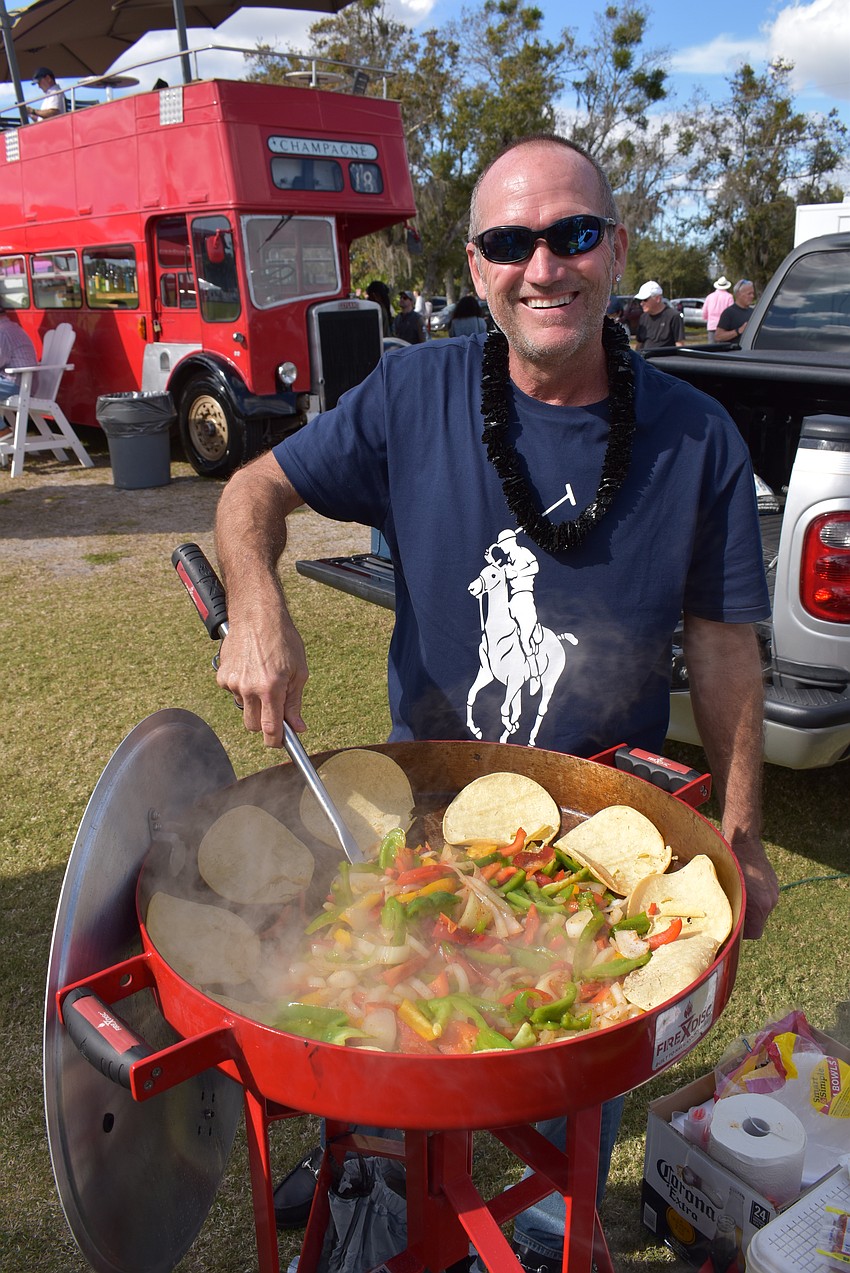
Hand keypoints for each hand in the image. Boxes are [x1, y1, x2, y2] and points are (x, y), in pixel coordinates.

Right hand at [215, 596, 307, 747]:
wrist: (257, 614)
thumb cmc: (283, 639)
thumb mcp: (299, 671)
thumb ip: (295, 702)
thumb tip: (297, 727)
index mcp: (271, 687)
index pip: (269, 728)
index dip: (275, 741)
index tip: (279, 742)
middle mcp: (249, 687)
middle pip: (253, 725)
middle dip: (264, 724)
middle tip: (275, 709)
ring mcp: (233, 682)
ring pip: (243, 708)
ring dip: (254, 703)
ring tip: (264, 678)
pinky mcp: (222, 675)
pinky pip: (233, 692)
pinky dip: (242, 688)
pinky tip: (250, 670)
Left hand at [728, 832, 779, 939]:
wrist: (743, 842)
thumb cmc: (727, 864)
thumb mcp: (724, 889)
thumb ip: (730, 908)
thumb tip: (726, 924)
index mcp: (757, 904)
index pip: (753, 933)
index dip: (742, 934)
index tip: (732, 929)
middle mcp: (769, 901)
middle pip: (757, 924)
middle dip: (746, 922)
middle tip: (731, 915)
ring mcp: (773, 893)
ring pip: (761, 912)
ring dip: (751, 909)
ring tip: (737, 898)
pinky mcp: (774, 885)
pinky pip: (765, 900)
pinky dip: (755, 899)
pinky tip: (745, 888)